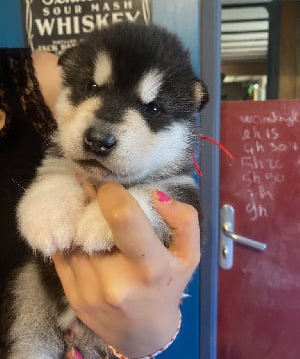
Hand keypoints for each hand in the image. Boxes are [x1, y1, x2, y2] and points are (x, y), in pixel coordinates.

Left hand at [53, 183, 199, 357]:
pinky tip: (81, 235)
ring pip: (73, 238)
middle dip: (90, 204)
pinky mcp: (72, 297)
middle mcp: (115, 281)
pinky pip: (62, 254)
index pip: (122, 216)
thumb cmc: (168, 287)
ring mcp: (89, 291)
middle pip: (91, 224)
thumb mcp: (189, 255)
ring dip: (78, 220)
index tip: (111, 189)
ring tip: (89, 216)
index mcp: (150, 266)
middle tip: (94, 194)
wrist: (144, 334)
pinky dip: (69, 238)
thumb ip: (184, 220)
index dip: (111, 193)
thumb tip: (156, 195)